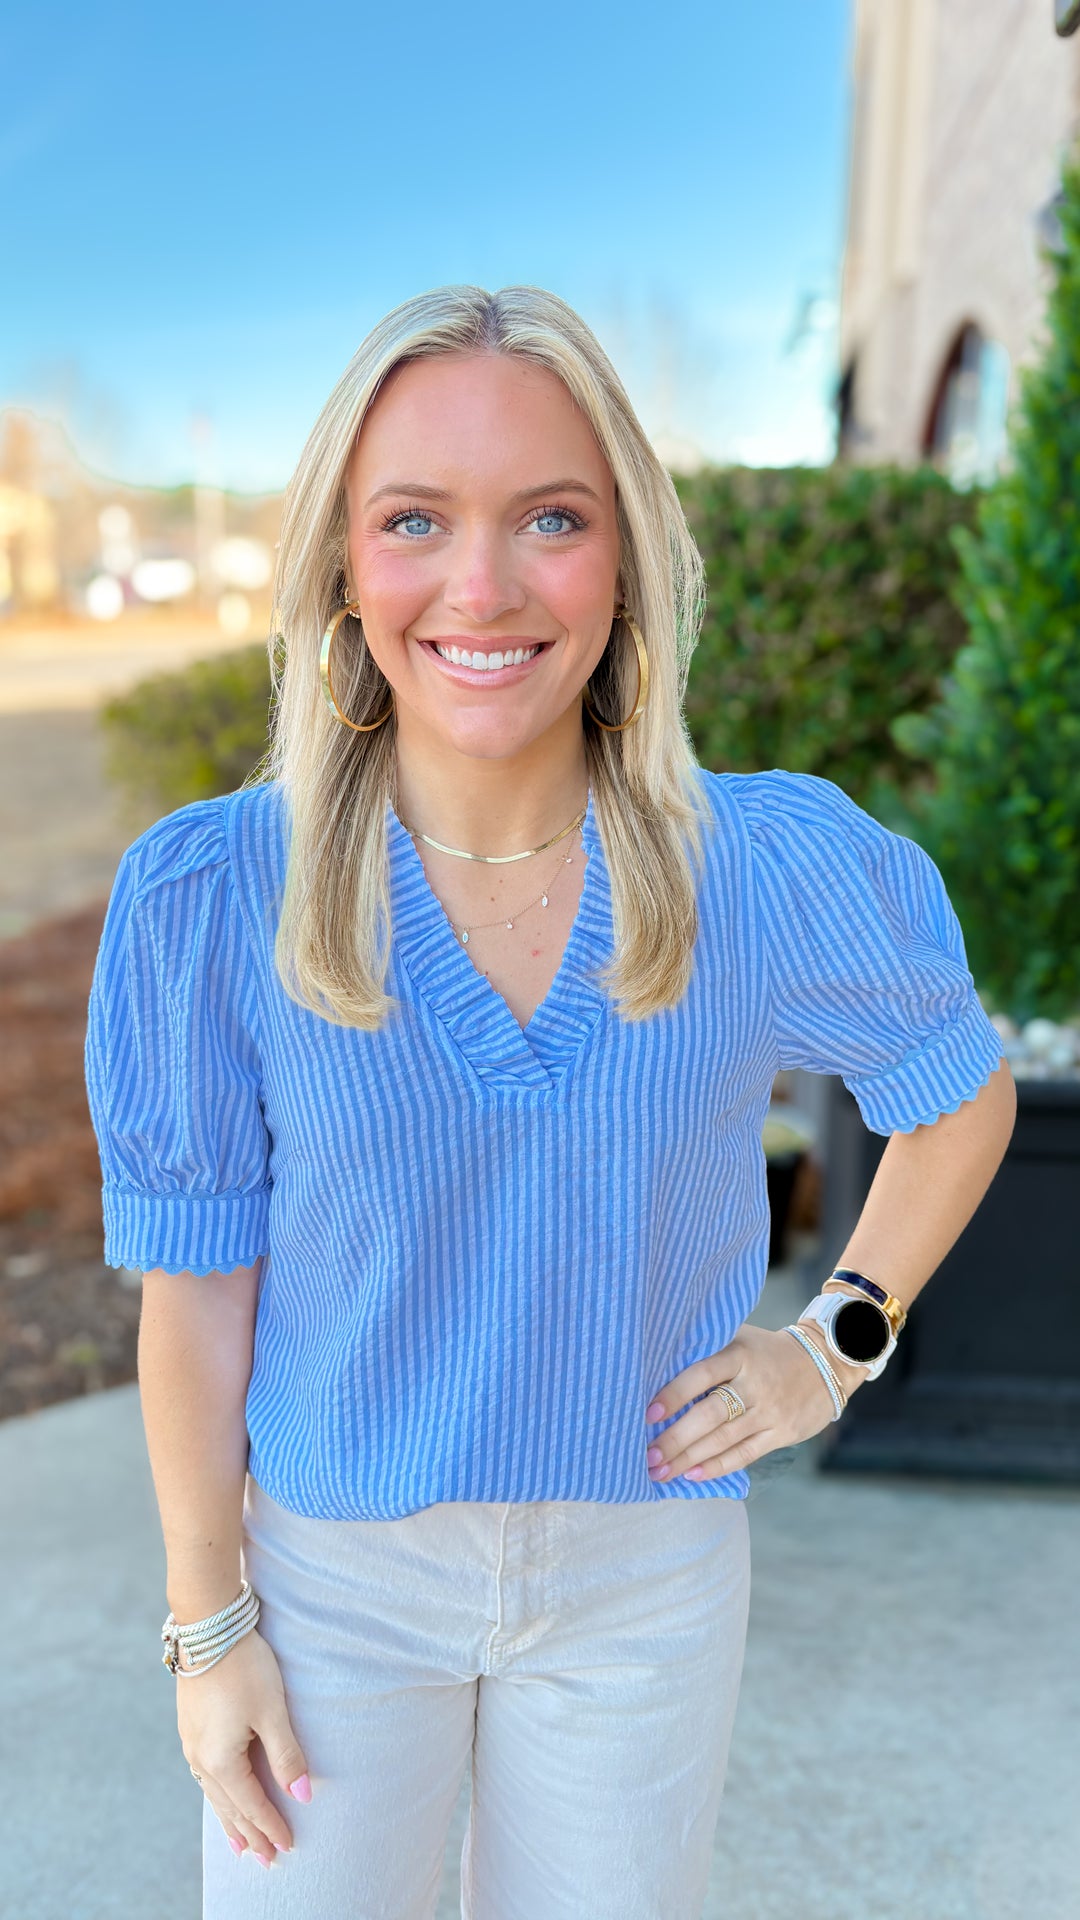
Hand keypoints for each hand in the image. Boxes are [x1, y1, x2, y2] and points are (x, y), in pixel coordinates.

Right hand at [178, 1627, 311, 1867]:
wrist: (207, 1627)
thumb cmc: (244, 1667)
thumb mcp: (272, 1710)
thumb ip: (287, 1755)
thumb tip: (302, 1795)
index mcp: (221, 1760)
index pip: (251, 1805)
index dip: (271, 1827)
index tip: (288, 1847)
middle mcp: (200, 1759)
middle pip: (229, 1807)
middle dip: (249, 1835)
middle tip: (264, 1860)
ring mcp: (191, 1744)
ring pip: (214, 1794)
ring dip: (230, 1819)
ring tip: (239, 1844)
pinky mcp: (190, 1727)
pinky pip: (205, 1776)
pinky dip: (218, 1795)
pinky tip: (220, 1795)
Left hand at [643, 1322, 866, 1484]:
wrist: (826, 1361)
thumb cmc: (767, 1351)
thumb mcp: (741, 1338)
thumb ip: (709, 1350)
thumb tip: (658, 1368)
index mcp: (740, 1355)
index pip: (702, 1375)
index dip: (675, 1394)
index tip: (649, 1414)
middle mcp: (755, 1384)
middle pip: (710, 1415)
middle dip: (676, 1439)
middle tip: (648, 1455)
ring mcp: (770, 1411)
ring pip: (724, 1439)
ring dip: (689, 1459)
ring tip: (660, 1471)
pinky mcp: (782, 1433)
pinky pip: (746, 1454)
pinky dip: (718, 1466)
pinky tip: (693, 1475)